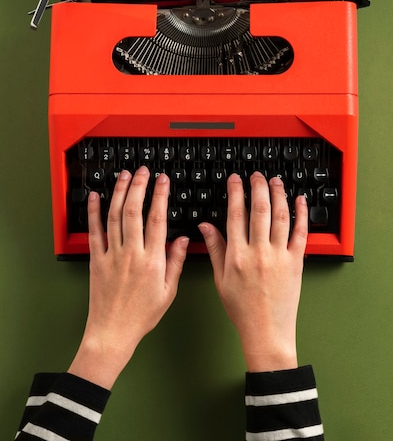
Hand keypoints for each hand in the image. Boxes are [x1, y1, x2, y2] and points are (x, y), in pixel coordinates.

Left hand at [68, 167, 188, 388]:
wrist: (112, 332)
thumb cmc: (141, 315)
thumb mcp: (168, 291)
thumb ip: (175, 262)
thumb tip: (182, 238)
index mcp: (152, 260)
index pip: (157, 219)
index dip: (160, 195)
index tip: (162, 180)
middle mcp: (131, 253)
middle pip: (134, 210)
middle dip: (139, 186)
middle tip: (142, 171)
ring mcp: (111, 255)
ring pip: (114, 216)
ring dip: (119, 192)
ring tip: (124, 176)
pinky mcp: (95, 260)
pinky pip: (94, 231)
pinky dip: (94, 212)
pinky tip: (95, 197)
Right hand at [199, 171, 307, 372]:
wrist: (266, 332)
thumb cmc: (242, 309)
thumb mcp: (221, 279)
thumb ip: (215, 248)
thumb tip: (205, 226)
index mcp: (237, 255)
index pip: (235, 214)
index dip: (235, 192)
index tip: (234, 180)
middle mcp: (259, 252)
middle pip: (259, 209)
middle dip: (257, 186)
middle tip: (256, 175)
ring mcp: (279, 256)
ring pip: (280, 216)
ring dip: (278, 194)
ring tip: (275, 181)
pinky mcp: (296, 263)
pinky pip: (300, 233)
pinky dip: (301, 214)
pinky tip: (300, 200)